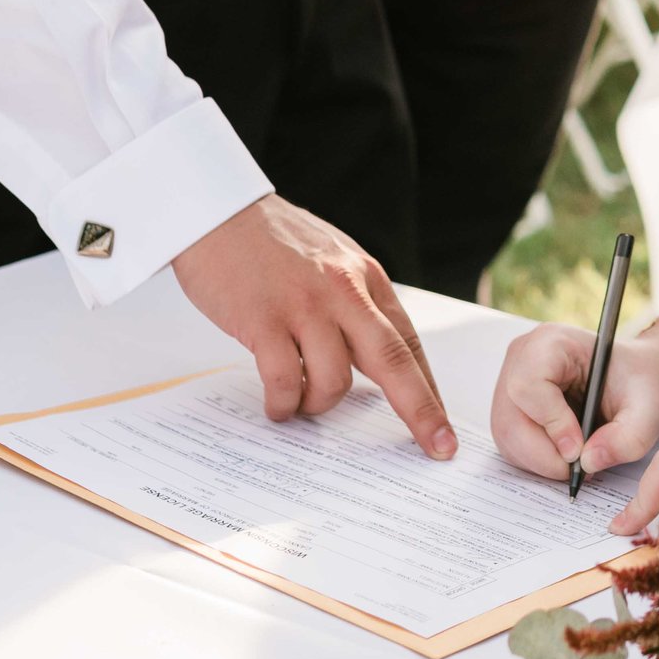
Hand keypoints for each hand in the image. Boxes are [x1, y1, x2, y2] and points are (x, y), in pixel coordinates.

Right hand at [172, 194, 454, 455]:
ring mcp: (305, 305)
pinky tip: (276, 404)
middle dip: (419, 411)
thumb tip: (373, 355)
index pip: (408, 341)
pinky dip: (282, 403)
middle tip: (435, 447)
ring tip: (299, 404)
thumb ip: (354, 302)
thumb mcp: (331, 260)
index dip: (428, 388)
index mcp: (365, 278)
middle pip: (393, 361)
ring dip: (319, 405)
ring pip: (335, 379)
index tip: (443, 426)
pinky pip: (283, 380)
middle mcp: (344, 291)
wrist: (215, 211)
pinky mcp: (263, 319)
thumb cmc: (270, 242)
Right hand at [490, 322, 658, 489]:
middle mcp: (522, 358)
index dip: (552, 423)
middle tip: (578, 468)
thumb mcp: (649, 410)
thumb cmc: (640, 383)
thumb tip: (588, 462)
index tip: (579, 448)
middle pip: (510, 418)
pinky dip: (535, 459)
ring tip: (577, 461)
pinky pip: (509, 442)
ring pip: (507, 436)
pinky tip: (564, 455)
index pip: (529, 386)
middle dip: (544, 454)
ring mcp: (510, 382)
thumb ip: (627, 438)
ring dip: (540, 460)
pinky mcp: (510, 407)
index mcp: (552, 342)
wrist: (636, 377)